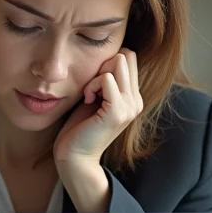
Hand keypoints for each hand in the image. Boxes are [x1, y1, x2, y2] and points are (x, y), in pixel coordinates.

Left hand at [53, 49, 143, 165]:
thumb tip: (106, 56)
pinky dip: (92, 85)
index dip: (107, 63)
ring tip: (89, 95)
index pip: (129, 57)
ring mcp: (130, 106)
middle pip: (126, 55)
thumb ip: (105, 80)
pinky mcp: (118, 112)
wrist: (75, 157)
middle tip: (91, 89)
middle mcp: (136, 100)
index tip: (94, 84)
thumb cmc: (79, 127)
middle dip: (103, 66)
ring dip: (96, 75)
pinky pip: (107, 79)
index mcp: (133, 96)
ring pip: (118, 62)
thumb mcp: (96, 97)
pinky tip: (87, 100)